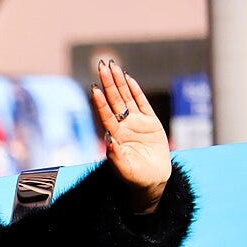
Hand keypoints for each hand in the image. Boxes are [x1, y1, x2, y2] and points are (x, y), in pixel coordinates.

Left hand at [91, 60, 171, 212]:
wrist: (152, 182)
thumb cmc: (135, 179)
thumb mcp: (123, 169)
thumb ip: (115, 155)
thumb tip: (108, 138)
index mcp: (115, 137)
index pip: (105, 115)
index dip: (100, 102)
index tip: (94, 88)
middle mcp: (123, 127)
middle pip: (114, 101)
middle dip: (108, 83)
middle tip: (101, 65)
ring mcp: (136, 123)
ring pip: (126, 98)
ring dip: (119, 82)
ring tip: (112, 66)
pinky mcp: (151, 123)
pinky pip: (142, 103)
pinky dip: (136, 91)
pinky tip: (128, 78)